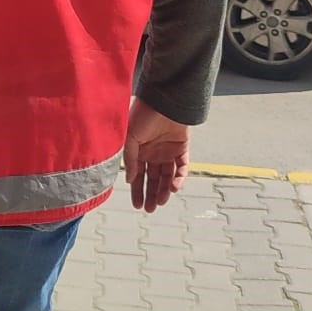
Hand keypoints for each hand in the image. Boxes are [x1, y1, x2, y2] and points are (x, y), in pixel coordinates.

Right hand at [124, 98, 188, 212]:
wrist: (164, 100)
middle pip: (152, 179)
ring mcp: (167, 151)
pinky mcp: (182, 148)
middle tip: (149, 209)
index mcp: (138, 151)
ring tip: (161, 201)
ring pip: (167, 176)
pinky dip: (179, 178)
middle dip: (151, 194)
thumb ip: (129, 159)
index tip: (136, 205)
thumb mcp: (130, 138)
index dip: (137, 190)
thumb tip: (129, 180)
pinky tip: (173, 187)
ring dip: (164, 189)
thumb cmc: (142, 115)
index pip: (137, 175)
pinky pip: (182, 167)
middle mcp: (152, 153)